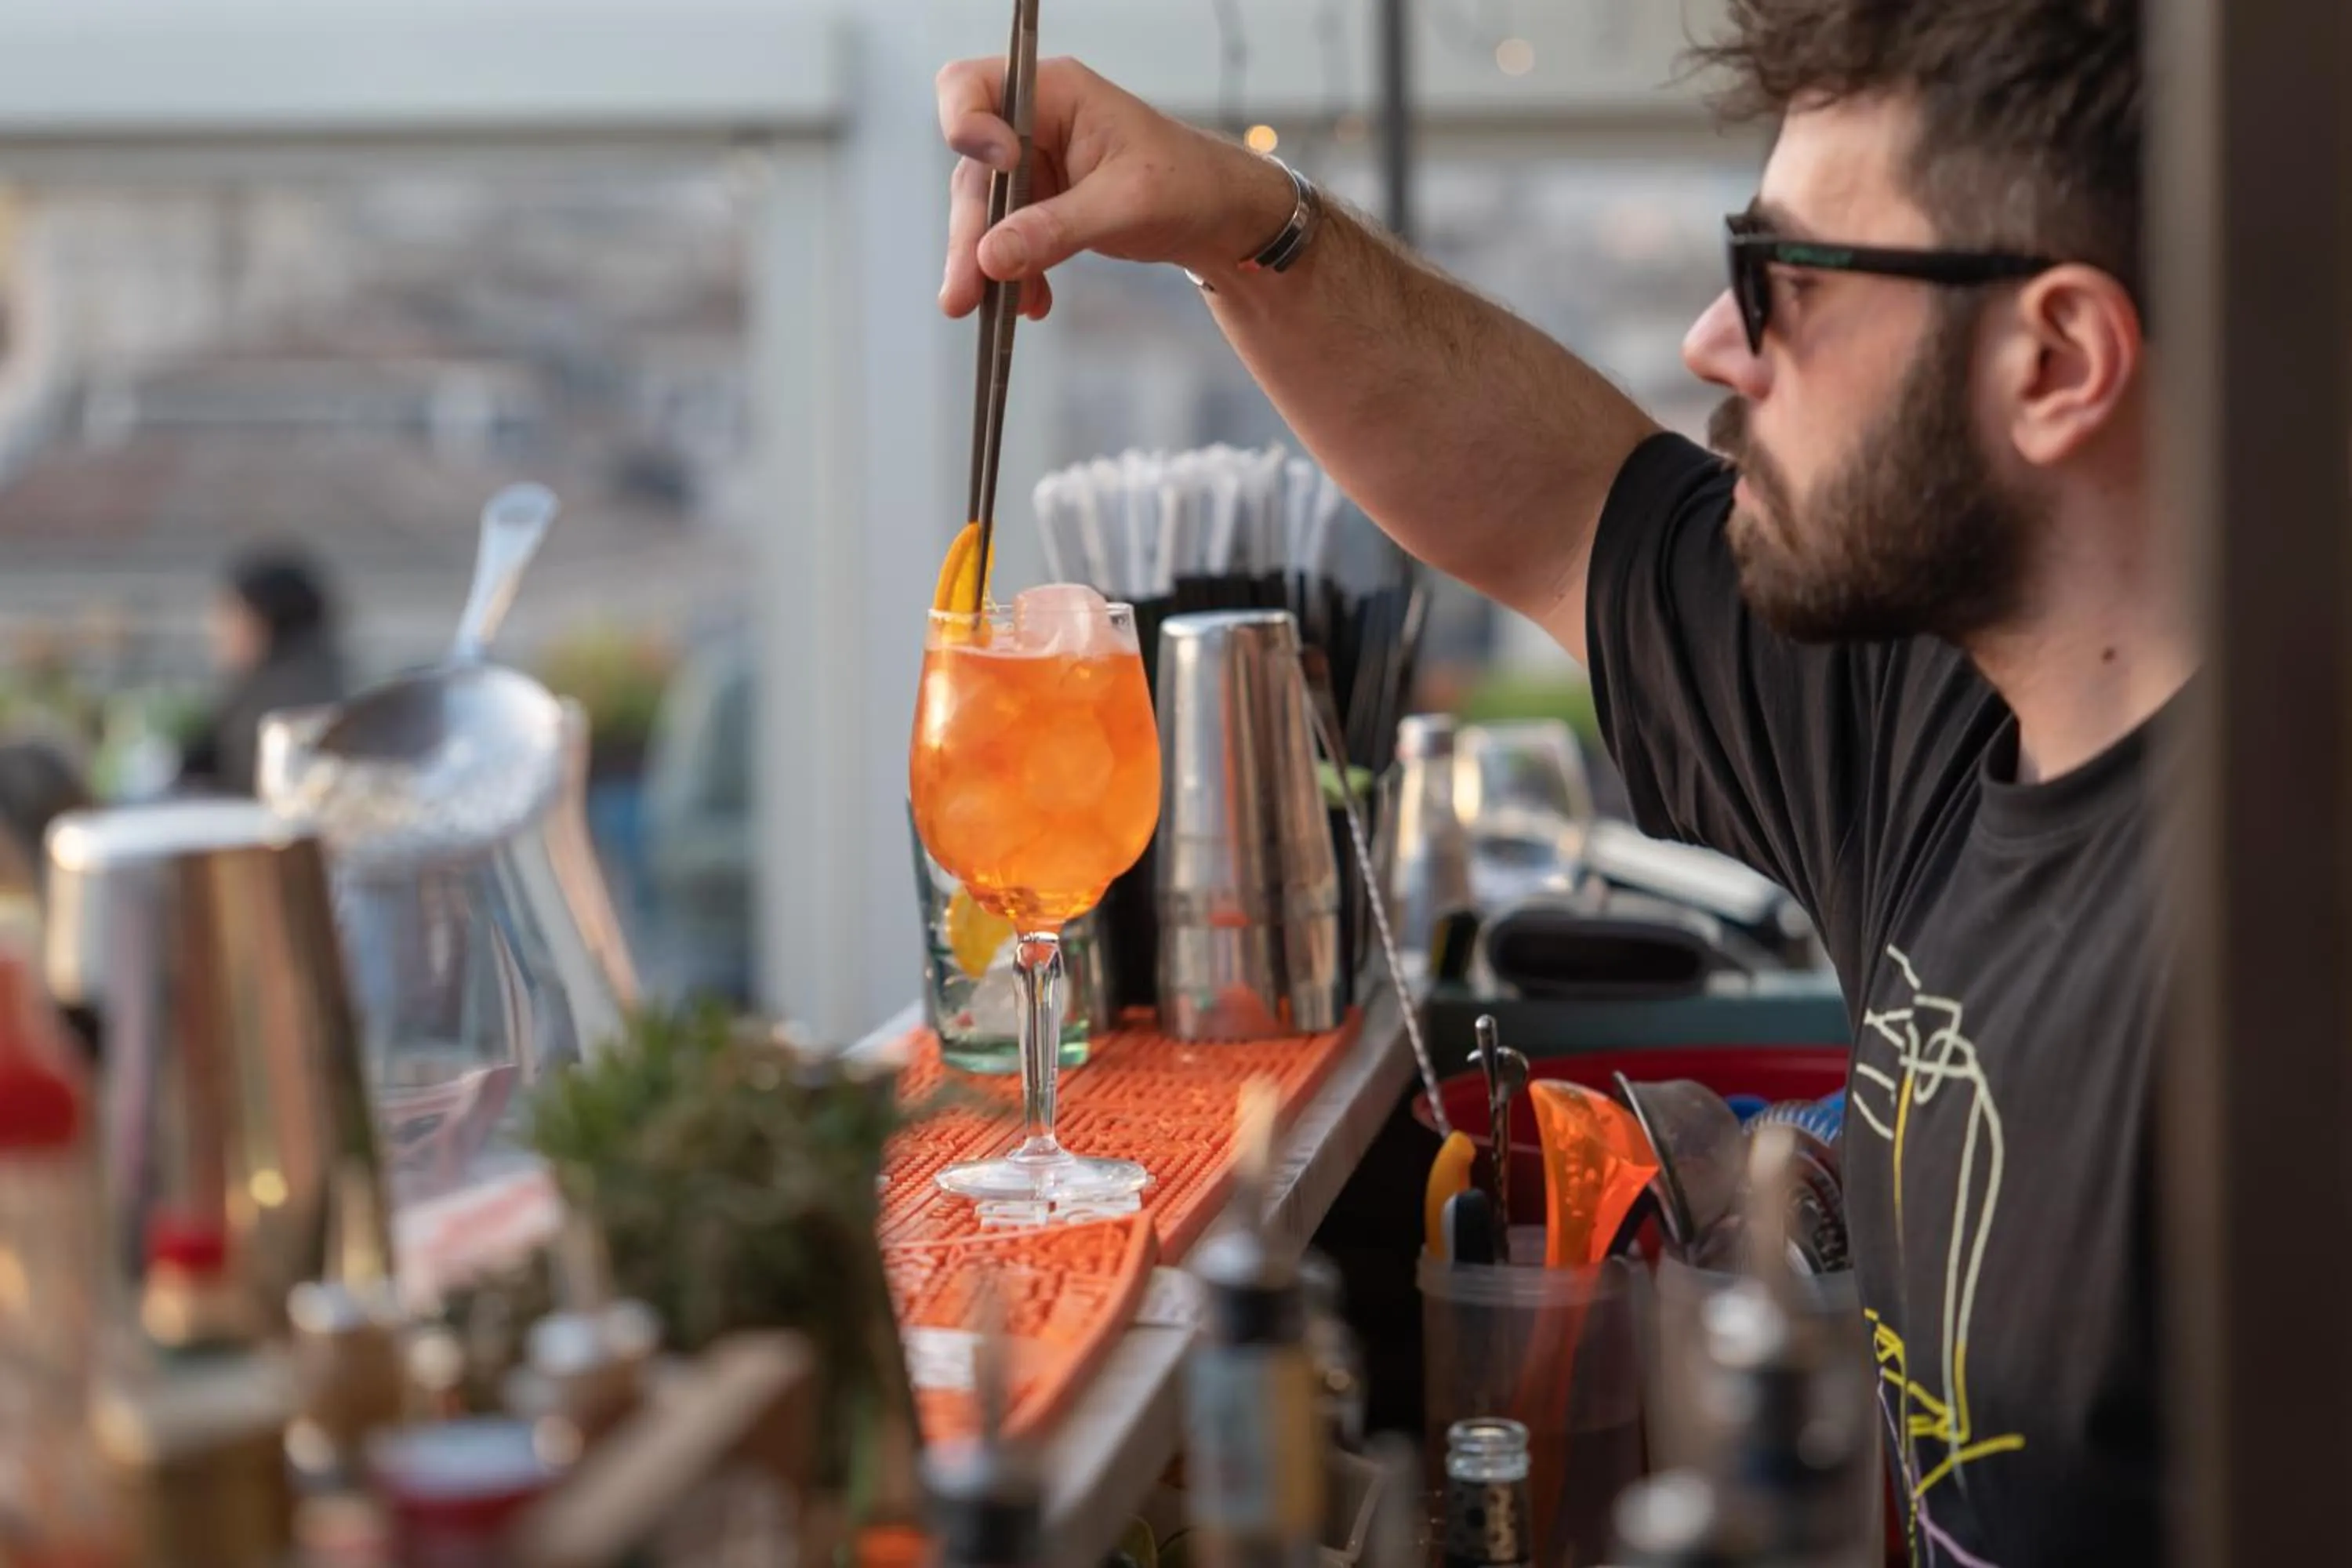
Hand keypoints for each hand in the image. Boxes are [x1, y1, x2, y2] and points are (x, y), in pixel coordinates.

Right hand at [936, 56, 1295, 319]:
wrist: (1217, 217)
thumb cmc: (1187, 185)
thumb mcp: (1125, 205)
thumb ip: (1056, 228)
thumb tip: (990, 258)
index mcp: (1054, 93)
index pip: (970, 88)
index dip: (966, 126)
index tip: (998, 167)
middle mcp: (1033, 122)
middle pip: (971, 168)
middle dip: (969, 233)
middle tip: (964, 293)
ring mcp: (1032, 163)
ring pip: (983, 211)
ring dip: (985, 264)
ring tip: (996, 311)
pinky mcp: (1037, 202)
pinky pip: (1005, 237)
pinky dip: (1012, 273)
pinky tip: (1032, 303)